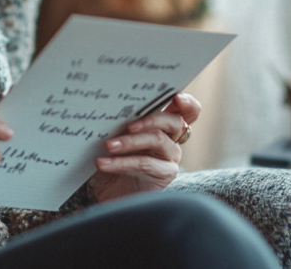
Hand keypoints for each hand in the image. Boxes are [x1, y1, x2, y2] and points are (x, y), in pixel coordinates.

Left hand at [87, 92, 201, 202]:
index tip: (176, 97)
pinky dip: (122, 162)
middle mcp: (172, 138)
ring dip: (130, 141)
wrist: (108, 192)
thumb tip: (109, 106)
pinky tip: (104, 163)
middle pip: (175, 121)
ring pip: (158, 139)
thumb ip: (122, 121)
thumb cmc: (113, 157)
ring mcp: (170, 156)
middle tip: (129, 126)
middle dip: (151, 119)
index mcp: (163, 123)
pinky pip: (145, 163)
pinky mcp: (165, 174)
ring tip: (108, 146)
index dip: (187, 102)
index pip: (186, 110)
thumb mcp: (115, 135)